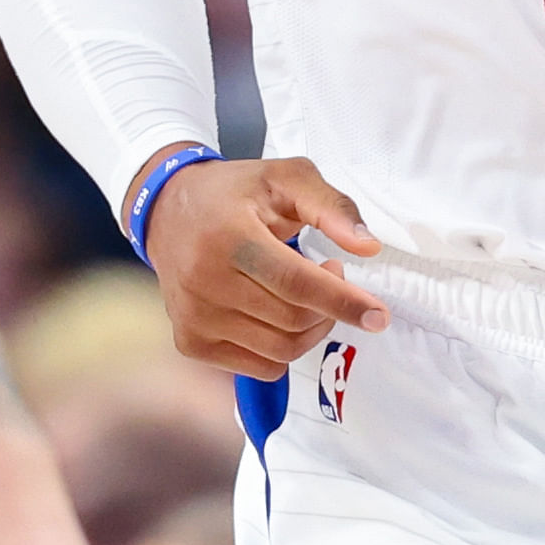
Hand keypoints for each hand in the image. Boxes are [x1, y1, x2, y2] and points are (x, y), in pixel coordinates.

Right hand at [134, 151, 386, 377]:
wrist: (166, 211)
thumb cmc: (233, 193)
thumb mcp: (285, 177)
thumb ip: (331, 207)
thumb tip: (368, 248)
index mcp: (227, 235)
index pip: (296, 283)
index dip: (343, 302)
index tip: (378, 315)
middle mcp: (203, 280)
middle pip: (293, 320)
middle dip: (329, 307)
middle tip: (330, 274)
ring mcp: (193, 316)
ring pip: (280, 349)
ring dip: (310, 329)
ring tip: (305, 293)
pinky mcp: (190, 341)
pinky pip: (260, 366)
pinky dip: (283, 349)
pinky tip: (278, 314)